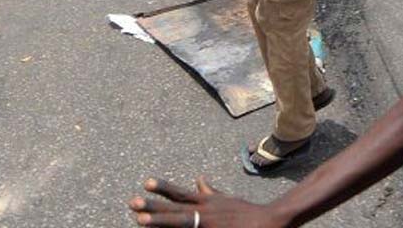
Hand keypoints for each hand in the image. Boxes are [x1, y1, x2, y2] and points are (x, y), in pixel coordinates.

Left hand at [129, 178, 283, 227]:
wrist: (270, 221)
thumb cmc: (246, 212)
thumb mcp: (226, 199)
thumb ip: (210, 192)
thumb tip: (198, 179)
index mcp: (206, 203)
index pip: (180, 195)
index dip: (163, 189)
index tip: (145, 182)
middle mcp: (205, 212)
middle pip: (174, 209)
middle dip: (153, 207)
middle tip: (132, 203)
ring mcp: (209, 225)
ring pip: (180, 224)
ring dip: (160, 222)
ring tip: (139, 221)